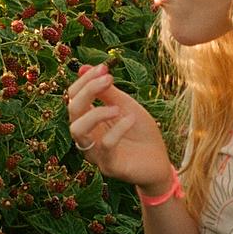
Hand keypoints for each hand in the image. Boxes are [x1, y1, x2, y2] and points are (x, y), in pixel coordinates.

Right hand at [66, 62, 172, 191]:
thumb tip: (85, 67)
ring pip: (77, 131)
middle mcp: (87, 137)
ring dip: (95, 113)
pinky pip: (105, 146)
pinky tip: (131, 120)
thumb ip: (107, 91)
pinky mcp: (110, 166)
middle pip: (72, 111)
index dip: (84, 81)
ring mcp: (96, 153)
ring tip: (117, 107)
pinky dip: (117, 129)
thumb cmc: (141, 134)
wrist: (160, 161)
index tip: (104, 68)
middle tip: (109, 79)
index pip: (73, 97)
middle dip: (88, 91)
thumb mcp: (125, 106)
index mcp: (88, 121)